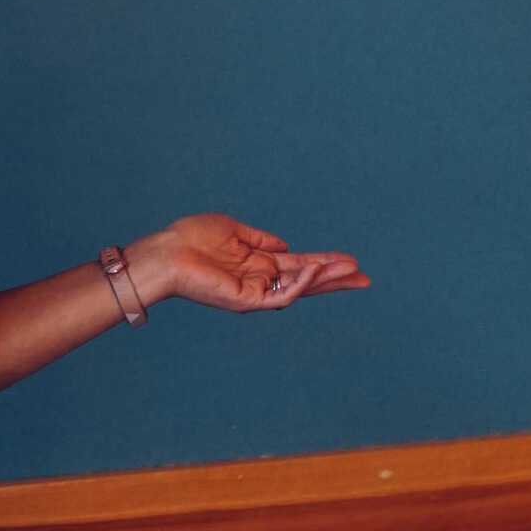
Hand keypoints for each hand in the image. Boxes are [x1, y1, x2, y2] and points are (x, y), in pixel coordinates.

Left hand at [134, 213, 369, 313]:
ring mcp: (255, 293)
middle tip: (365, 278)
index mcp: (258, 265)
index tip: (351, 262)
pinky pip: (281, 294)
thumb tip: (285, 245)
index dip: (325, 264)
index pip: (299, 266)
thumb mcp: (232, 230)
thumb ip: (260, 239)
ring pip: (299, 289)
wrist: (166, 252)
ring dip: (326, 280)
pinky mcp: (246, 301)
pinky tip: (315, 269)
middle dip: (336, 279)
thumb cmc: (190, 239)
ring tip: (352, 272)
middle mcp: (260, 281)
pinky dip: (300, 283)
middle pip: (307, 282)